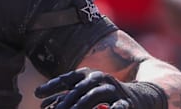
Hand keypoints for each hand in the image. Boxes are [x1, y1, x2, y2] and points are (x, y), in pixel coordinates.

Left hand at [35, 68, 166, 108]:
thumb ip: (69, 96)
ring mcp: (113, 89)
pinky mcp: (126, 102)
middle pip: (77, 90)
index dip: (52, 86)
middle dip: (63, 101)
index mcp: (89, 75)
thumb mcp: (89, 91)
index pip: (67, 79)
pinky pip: (116, 107)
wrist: (144, 94)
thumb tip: (45, 104)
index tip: (36, 94)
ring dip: (79, 106)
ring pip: (92, 97)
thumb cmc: (108, 94)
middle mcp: (99, 79)